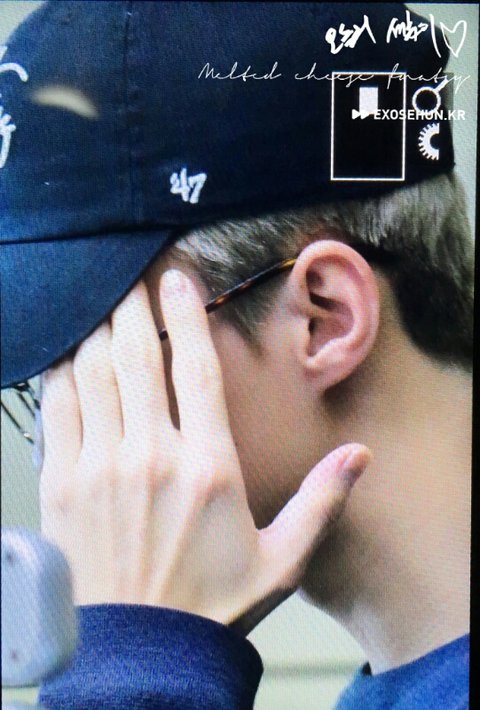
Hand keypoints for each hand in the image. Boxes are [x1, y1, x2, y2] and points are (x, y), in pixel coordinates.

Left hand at [39, 270, 369, 635]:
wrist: (143, 655)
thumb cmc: (211, 605)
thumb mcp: (282, 559)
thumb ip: (321, 501)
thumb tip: (359, 456)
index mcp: (208, 468)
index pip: (195, 369)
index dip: (184, 315)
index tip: (177, 280)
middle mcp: (151, 458)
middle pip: (137, 357)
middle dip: (133, 308)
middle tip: (131, 279)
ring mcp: (100, 469)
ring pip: (93, 374)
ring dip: (97, 331)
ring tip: (101, 304)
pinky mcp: (62, 486)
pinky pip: (57, 410)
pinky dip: (60, 374)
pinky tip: (66, 354)